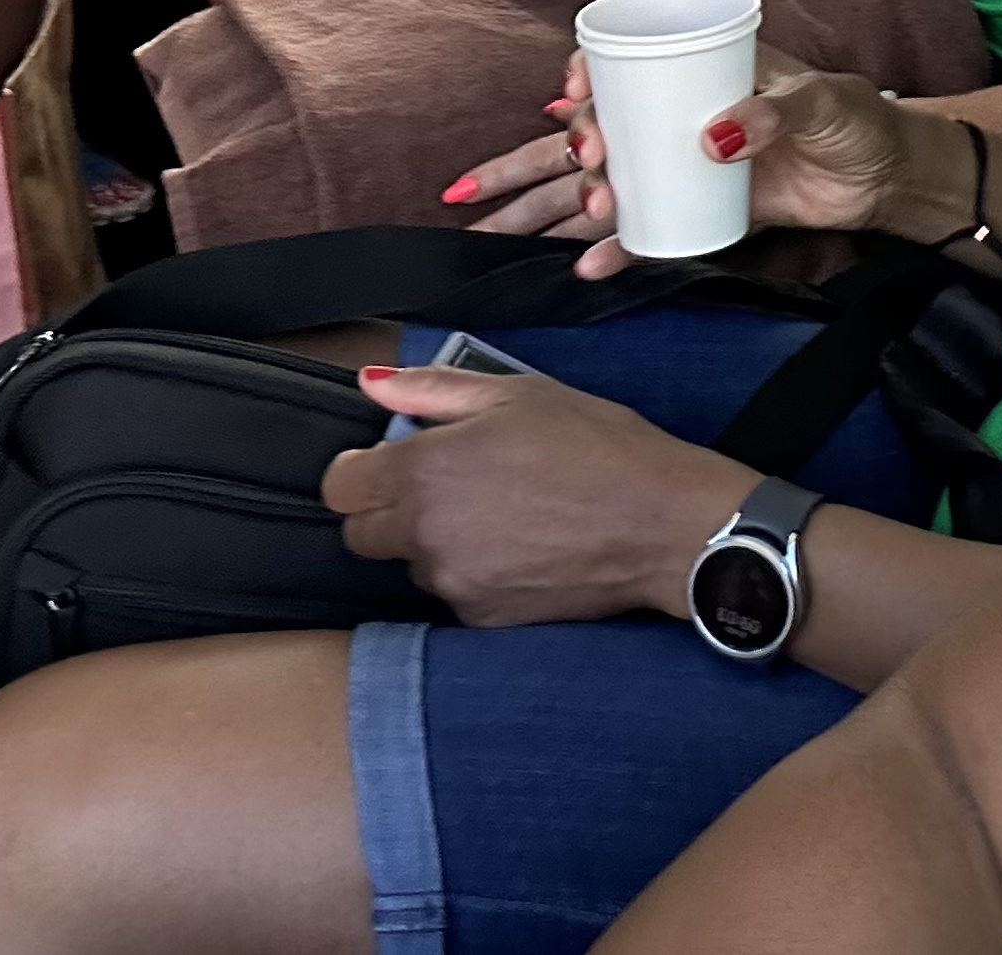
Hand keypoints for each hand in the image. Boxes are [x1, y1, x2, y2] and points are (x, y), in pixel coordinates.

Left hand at [321, 365, 748, 625]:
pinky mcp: (484, 618)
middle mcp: (424, 535)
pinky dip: (476, 573)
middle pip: (361, 534)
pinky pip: (456, 593)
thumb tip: (371, 383)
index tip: (393, 460)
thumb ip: (432, 389)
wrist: (662, 524)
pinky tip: (525, 547)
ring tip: (503, 514)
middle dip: (389, 509)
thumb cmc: (598, 446)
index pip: (339, 487)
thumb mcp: (518, 395)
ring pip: (412, 565)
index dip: (360, 471)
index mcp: (422, 471)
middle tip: (448, 486)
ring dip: (436, 543)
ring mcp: (453, 583)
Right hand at [469, 51, 930, 278]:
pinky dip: (622, 249)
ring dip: (594, 189)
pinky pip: (655, 228)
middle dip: (584, 136)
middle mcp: (690, 113)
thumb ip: (774, 112)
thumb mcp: (821, 101)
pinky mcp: (710, 211)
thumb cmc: (857, 119)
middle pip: (615, 119)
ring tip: (597, 206)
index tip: (577, 88)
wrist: (890, 178)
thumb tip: (715, 137)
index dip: (593, 68)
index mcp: (711, 69)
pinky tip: (593, 266)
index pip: (636, 57)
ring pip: (624, 174)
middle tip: (592, 154)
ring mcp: (695, 164)